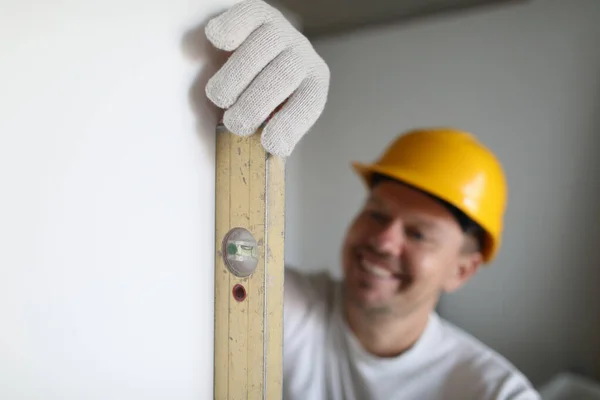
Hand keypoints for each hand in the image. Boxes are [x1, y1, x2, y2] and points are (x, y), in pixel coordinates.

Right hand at [204, 0, 329, 156]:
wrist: (248, 52)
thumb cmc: (256, 94)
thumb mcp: (268, 118)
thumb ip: (268, 131)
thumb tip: (265, 152)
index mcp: (312, 85)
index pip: (309, 104)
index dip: (290, 125)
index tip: (269, 143)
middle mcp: (302, 56)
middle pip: (282, 76)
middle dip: (254, 106)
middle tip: (234, 122)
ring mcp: (281, 31)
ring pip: (262, 48)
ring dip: (234, 78)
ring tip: (219, 96)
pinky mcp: (258, 12)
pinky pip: (246, 17)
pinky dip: (229, 30)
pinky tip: (216, 43)